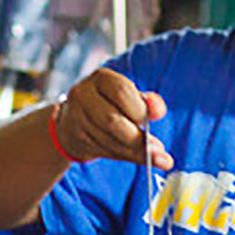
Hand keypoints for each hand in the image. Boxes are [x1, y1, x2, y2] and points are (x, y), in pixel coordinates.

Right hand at [54, 68, 170, 168]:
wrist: (75, 121)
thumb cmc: (110, 105)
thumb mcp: (130, 98)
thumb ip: (147, 103)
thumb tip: (159, 111)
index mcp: (101, 78)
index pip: (122, 92)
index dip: (140, 109)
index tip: (154, 119)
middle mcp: (83, 94)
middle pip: (112, 120)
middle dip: (137, 138)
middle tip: (157, 147)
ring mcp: (75, 117)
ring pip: (108, 140)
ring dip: (133, 151)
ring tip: (151, 155)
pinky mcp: (75, 137)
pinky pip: (103, 150)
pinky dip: (123, 155)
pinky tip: (132, 154)